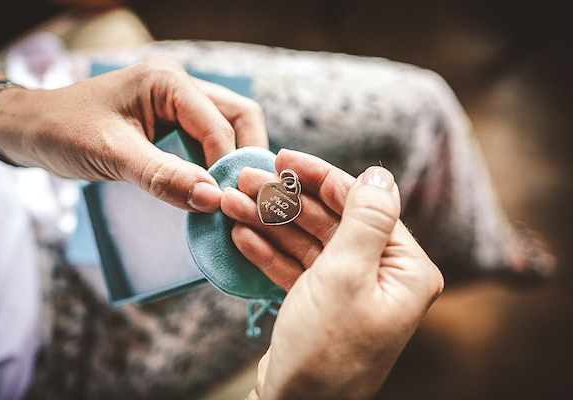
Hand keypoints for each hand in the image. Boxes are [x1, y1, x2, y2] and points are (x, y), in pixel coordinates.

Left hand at [0, 55, 267, 211]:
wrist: (32, 127)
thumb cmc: (63, 132)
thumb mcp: (111, 155)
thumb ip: (163, 177)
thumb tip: (212, 199)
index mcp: (167, 81)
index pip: (220, 126)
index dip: (227, 167)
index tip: (226, 205)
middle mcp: (180, 84)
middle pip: (240, 116)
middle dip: (245, 156)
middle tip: (242, 197)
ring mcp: (179, 100)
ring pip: (230, 126)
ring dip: (234, 160)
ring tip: (230, 196)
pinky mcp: (174, 117)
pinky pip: (211, 137)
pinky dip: (217, 162)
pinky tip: (212, 187)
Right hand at [222, 149, 443, 398]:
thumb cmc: (327, 350)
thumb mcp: (346, 276)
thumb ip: (364, 219)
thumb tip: (380, 174)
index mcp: (405, 268)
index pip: (362, 205)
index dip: (321, 177)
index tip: (284, 157)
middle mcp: (382, 277)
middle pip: (329, 221)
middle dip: (285, 200)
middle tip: (245, 179)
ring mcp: (350, 291)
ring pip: (307, 243)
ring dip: (269, 223)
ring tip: (232, 204)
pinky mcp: (322, 304)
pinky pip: (296, 268)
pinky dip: (270, 253)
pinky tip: (242, 235)